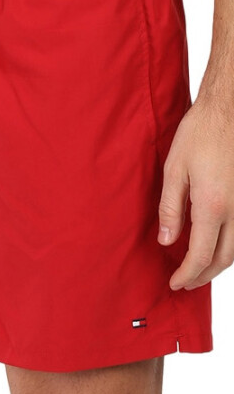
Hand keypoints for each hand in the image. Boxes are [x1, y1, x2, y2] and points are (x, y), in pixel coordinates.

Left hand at [157, 95, 233, 289]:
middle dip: (202, 276)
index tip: (174, 283)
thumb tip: (166, 241)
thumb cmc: (200, 133)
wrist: (228, 110)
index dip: (186, 275)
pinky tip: (215, 244)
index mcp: (212, 205)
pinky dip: (228, 247)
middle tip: (185, 282)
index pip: (200, 256)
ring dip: (217, 264)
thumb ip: (170, 208)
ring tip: (198, 269)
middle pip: (222, 260)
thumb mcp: (174, 169)